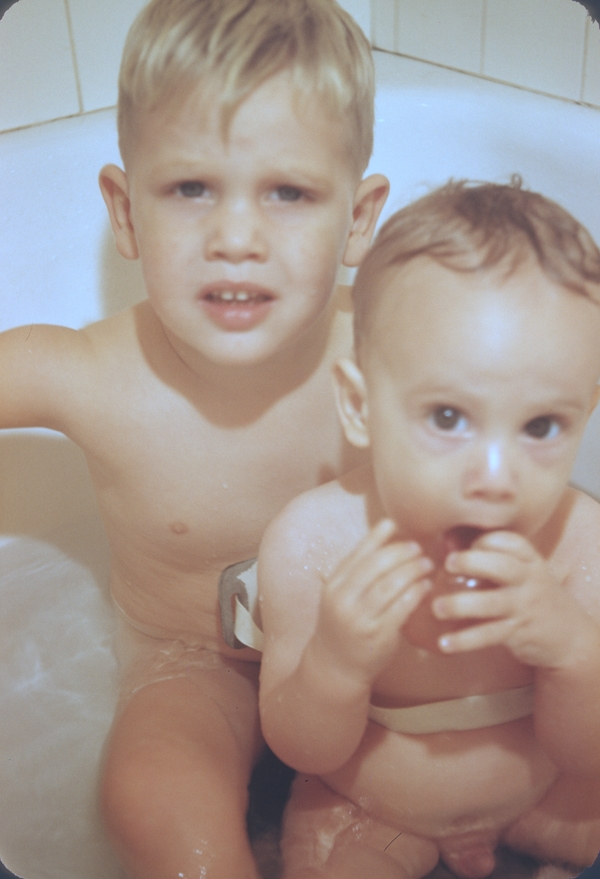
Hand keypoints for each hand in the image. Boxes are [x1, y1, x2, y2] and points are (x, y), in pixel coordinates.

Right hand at [313, 519, 432, 684]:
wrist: (336, 665)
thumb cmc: (343, 625)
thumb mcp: (339, 596)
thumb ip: (356, 573)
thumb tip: (383, 541)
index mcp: (334, 586)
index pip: (356, 554)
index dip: (376, 536)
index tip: (393, 523)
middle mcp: (344, 600)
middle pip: (375, 566)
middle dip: (399, 552)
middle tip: (417, 546)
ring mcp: (361, 619)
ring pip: (391, 585)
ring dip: (412, 570)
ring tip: (426, 563)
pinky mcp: (379, 635)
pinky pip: (402, 608)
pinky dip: (417, 593)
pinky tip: (426, 586)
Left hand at [432, 530, 587, 666]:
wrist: (569, 634)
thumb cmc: (532, 595)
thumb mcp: (524, 573)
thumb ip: (492, 559)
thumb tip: (445, 545)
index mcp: (530, 561)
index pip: (511, 542)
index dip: (486, 541)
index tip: (466, 546)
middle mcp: (529, 580)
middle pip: (503, 567)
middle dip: (473, 562)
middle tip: (448, 564)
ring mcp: (524, 606)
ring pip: (492, 603)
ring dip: (462, 605)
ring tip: (437, 607)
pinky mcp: (518, 632)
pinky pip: (489, 634)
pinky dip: (465, 639)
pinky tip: (445, 643)